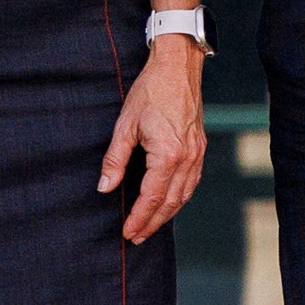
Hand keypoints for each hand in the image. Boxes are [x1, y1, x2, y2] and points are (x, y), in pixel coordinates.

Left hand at [99, 34, 206, 239]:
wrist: (178, 67)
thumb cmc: (151, 91)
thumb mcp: (125, 125)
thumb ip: (115, 159)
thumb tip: (105, 186)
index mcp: (168, 155)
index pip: (152, 197)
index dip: (139, 217)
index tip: (128, 231)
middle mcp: (187, 159)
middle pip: (171, 202)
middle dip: (153, 222)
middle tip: (136, 237)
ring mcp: (197, 154)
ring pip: (184, 195)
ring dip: (167, 214)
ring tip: (151, 226)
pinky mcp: (200, 147)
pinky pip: (192, 182)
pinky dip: (180, 198)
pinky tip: (170, 202)